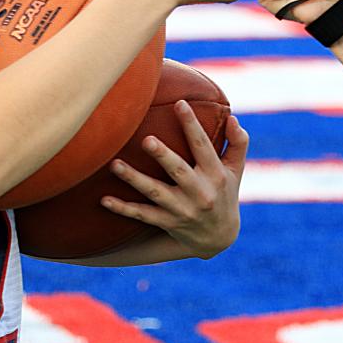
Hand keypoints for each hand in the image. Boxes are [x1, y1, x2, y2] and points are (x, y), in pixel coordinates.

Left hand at [101, 105, 248, 259]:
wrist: (219, 238)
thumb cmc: (225, 192)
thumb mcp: (236, 170)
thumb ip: (237, 143)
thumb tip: (232, 118)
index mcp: (215, 174)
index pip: (203, 146)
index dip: (192, 125)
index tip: (180, 104)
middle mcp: (199, 193)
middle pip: (178, 171)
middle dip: (163, 156)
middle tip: (147, 140)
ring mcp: (182, 209)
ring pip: (155, 193)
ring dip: (134, 180)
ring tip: (115, 164)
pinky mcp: (168, 222)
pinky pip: (143, 215)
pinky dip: (124, 209)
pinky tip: (105, 199)